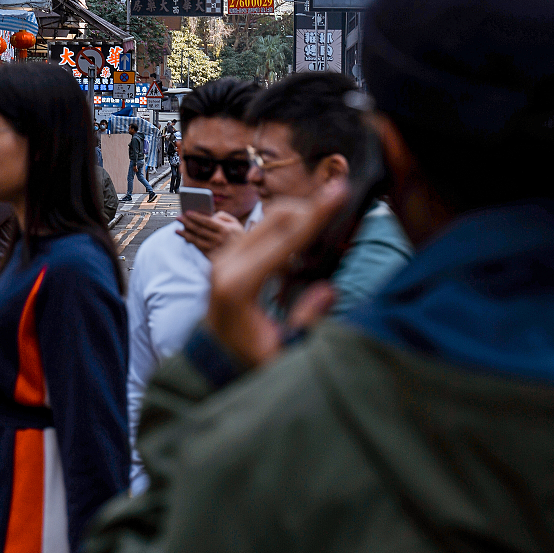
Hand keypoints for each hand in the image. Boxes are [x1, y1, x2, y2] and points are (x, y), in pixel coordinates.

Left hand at [178, 210, 242, 255]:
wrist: (244, 257)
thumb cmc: (238, 236)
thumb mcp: (235, 224)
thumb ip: (223, 216)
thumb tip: (210, 215)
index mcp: (225, 230)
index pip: (207, 221)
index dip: (196, 216)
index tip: (186, 212)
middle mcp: (219, 240)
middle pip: (199, 230)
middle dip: (187, 223)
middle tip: (178, 218)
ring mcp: (215, 249)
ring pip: (196, 240)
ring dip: (185, 234)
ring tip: (177, 229)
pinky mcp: (211, 257)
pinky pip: (198, 248)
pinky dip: (190, 242)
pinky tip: (184, 237)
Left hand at [205, 179, 348, 368]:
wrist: (212, 362)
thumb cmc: (248, 360)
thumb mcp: (280, 353)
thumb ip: (304, 322)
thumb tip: (328, 290)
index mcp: (238, 285)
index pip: (285, 239)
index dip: (316, 213)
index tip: (339, 190)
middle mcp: (226, 264)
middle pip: (274, 218)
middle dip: (310, 207)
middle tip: (341, 200)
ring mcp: (222, 258)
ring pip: (266, 219)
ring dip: (298, 214)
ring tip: (328, 216)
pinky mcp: (225, 257)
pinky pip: (258, 229)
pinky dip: (285, 225)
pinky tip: (306, 235)